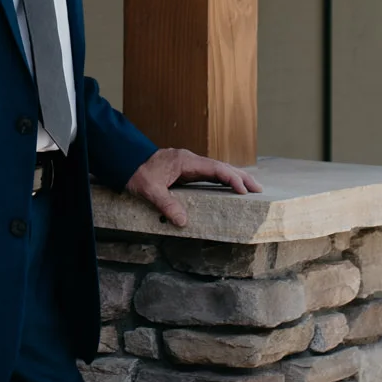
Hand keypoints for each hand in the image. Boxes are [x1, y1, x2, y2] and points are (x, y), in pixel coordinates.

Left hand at [124, 146, 262, 228]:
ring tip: (250, 189)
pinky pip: (208, 175)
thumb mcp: (149, 190)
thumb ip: (166, 204)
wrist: (123, 160)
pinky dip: (221, 180)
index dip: (231, 178)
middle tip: (258, 189)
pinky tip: (228, 188)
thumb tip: (183, 222)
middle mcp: (190, 160)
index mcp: (186, 161)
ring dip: (233, 178)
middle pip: (221, 167)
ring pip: (216, 170)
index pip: (215, 169)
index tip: (244, 190)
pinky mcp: (184, 170)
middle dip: (240, 177)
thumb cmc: (136, 172)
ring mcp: (188, 165)